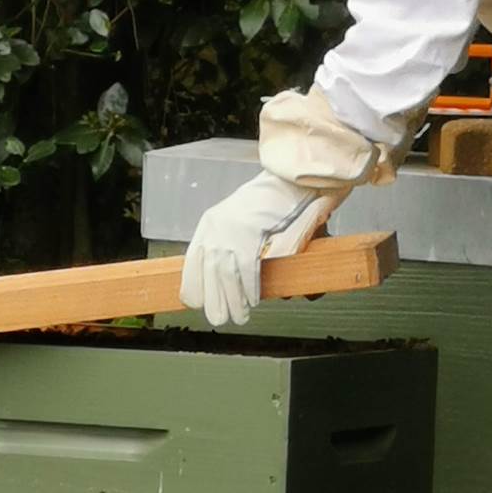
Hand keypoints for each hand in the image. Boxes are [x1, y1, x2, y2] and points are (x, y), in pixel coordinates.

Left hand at [179, 173, 344, 326]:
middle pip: (208, 271)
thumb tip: (242, 280)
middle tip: (220, 318)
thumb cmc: (280, 200)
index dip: (194, 284)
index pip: (193, 259)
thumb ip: (243, 247)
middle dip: (213, 299)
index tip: (196, 302)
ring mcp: (232, 226)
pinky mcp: (251, 229)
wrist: (298, 174)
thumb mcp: (251, 222)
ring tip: (240, 316)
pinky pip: (247, 267)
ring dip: (233, 299)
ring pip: (225, 274)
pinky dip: (250, 287)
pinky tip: (254, 299)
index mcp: (212, 222)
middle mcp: (217, 224)